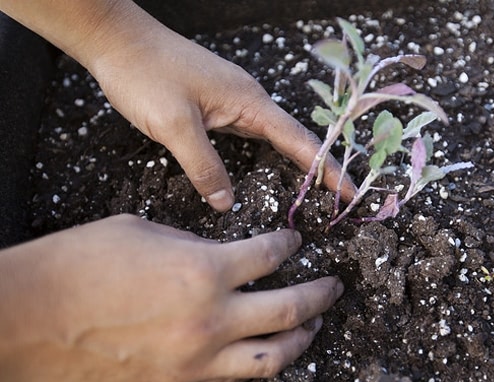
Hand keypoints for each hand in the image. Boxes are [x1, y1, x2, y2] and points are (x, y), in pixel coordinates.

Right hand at [0, 215, 343, 381]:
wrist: (27, 321)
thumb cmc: (78, 266)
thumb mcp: (143, 234)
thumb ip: (194, 246)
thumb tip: (222, 256)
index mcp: (204, 270)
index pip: (271, 254)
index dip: (289, 243)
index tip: (295, 240)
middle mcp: (211, 320)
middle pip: (291, 309)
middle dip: (321, 294)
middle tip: (334, 285)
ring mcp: (196, 363)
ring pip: (273, 357)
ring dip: (302, 339)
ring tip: (314, 326)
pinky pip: (232, 381)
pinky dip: (252, 363)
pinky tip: (258, 351)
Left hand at [88, 7, 353, 210]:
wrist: (118, 41)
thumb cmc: (145, 75)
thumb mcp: (174, 126)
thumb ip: (204, 167)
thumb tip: (226, 203)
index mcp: (249, 101)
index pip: (298, 140)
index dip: (326, 168)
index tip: (349, 192)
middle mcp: (249, 99)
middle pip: (294, 138)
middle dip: (320, 167)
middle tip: (341, 198)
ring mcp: (234, 100)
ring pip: (274, 136)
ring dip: (297, 160)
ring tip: (317, 188)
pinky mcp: (217, 103)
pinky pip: (253, 132)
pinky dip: (270, 152)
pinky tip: (270, 166)